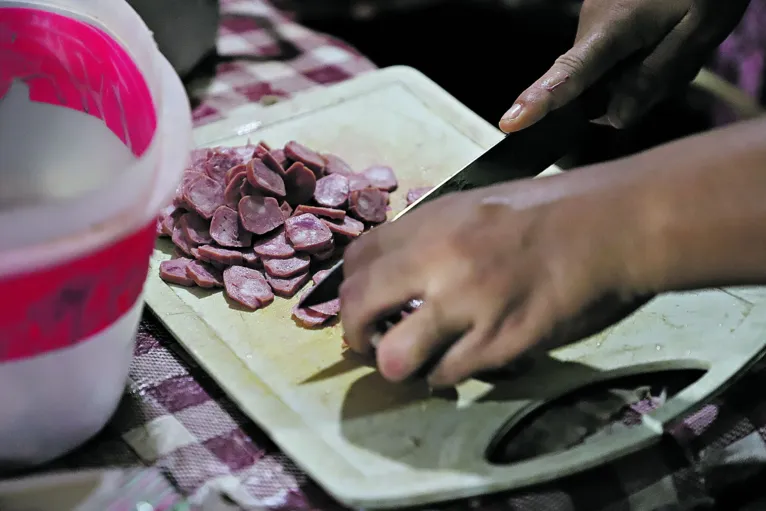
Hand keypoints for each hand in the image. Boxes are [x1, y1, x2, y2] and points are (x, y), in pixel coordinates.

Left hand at [340, 167, 656, 386]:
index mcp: (431, 222)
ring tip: (414, 361)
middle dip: (354, 334)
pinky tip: (459, 364)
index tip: (362, 306)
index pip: (356, 260)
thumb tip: (397, 276)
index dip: (349, 290)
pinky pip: (448, 374)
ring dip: (398, 365)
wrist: (611, 224)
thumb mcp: (475, 207)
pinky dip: (444, 376)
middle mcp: (438, 260)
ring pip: (395, 355)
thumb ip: (430, 237)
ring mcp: (468, 302)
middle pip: (358, 307)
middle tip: (368, 345)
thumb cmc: (549, 212)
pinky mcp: (501, 340)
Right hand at [499, 0, 750, 130]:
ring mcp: (594, 14)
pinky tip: (667, 35)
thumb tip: (614, 117)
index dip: (540, 101)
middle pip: (594, 84)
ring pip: (605, 69)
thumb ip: (655, 78)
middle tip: (677, 68)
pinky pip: (612, 51)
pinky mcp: (602, 11)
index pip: (570, 73)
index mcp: (613, 27)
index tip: (510, 122)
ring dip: (637, 72)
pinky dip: (637, 56)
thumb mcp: (698, 32)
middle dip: (629, 90)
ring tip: (676, 46)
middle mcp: (591, 21)